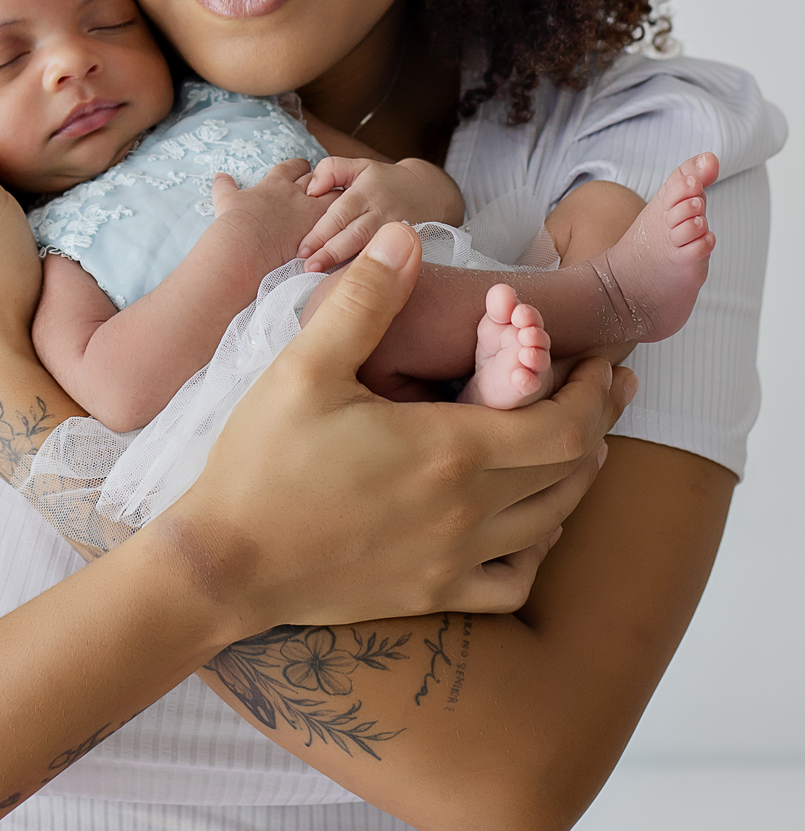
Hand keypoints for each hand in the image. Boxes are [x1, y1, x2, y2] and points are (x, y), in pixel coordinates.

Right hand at [165, 222, 635, 631]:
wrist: (225, 562)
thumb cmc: (262, 460)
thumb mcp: (305, 366)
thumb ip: (365, 300)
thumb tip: (406, 234)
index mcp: (449, 450)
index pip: (564, 424)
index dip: (594, 391)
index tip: (600, 360)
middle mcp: (468, 512)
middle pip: (572, 470)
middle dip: (599, 421)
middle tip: (605, 387)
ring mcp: (453, 561)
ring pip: (552, 522)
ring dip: (577, 478)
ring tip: (580, 440)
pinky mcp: (432, 595)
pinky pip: (516, 582)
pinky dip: (538, 548)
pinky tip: (527, 522)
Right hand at [209, 158, 333, 284]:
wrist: (241, 249)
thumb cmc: (232, 225)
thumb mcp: (225, 200)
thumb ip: (225, 187)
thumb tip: (219, 176)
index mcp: (275, 184)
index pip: (295, 167)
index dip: (301, 169)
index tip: (303, 172)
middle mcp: (296, 195)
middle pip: (320, 180)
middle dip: (325, 184)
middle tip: (326, 192)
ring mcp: (310, 215)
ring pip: (335, 199)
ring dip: (338, 204)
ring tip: (341, 211)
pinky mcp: (319, 236)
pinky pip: (340, 227)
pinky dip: (342, 229)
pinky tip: (343, 234)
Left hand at [298, 157, 446, 270]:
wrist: (427, 192)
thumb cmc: (383, 181)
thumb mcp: (358, 165)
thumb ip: (331, 170)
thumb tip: (311, 189)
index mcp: (365, 192)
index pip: (341, 213)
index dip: (321, 232)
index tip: (303, 249)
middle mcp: (381, 212)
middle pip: (355, 234)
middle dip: (331, 252)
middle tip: (309, 267)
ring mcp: (396, 231)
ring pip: (371, 249)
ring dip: (347, 266)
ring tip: (323, 276)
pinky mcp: (408, 246)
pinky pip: (388, 261)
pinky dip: (370, 273)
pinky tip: (352, 285)